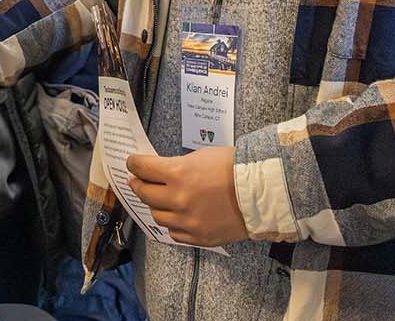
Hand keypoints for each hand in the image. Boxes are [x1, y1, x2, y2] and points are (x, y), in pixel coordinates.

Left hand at [127, 147, 247, 247]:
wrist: (263, 194)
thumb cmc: (236, 168)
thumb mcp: (202, 157)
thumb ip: (178, 166)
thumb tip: (162, 171)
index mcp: (177, 174)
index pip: (142, 168)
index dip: (134, 164)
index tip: (132, 163)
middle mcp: (178, 199)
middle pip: (144, 194)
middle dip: (138, 184)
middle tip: (137, 181)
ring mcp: (187, 221)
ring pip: (157, 216)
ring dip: (155, 206)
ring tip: (159, 199)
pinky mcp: (198, 237)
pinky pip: (174, 233)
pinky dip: (172, 224)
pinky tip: (176, 216)